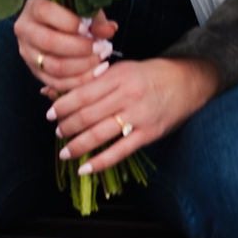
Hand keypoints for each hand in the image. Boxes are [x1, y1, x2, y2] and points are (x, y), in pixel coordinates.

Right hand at [14, 0, 116, 96]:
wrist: (49, 22)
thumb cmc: (68, 11)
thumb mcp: (81, 8)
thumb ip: (95, 18)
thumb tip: (110, 30)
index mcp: (34, 6)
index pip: (47, 13)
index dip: (70, 22)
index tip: (89, 29)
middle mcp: (25, 29)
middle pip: (50, 42)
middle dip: (80, 49)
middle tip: (102, 49)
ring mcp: (27, 52)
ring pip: (53, 66)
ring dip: (81, 67)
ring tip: (100, 62)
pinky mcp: (34, 70)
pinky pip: (55, 82)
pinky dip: (77, 81)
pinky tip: (94, 74)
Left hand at [48, 55, 219, 174]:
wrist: (187, 81)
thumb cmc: (150, 74)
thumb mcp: (122, 69)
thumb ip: (94, 80)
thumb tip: (58, 88)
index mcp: (119, 75)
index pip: (84, 93)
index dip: (63, 105)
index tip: (50, 114)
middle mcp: (127, 95)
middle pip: (89, 115)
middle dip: (68, 126)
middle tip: (57, 132)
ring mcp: (139, 116)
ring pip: (101, 134)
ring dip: (78, 145)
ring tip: (65, 151)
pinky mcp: (148, 133)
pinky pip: (120, 151)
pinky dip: (100, 162)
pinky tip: (85, 169)